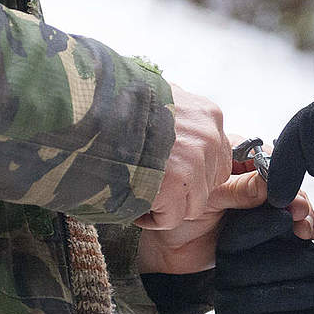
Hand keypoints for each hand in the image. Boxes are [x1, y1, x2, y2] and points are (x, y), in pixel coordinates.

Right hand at [136, 83, 232, 229]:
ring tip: (143, 194)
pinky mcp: (176, 185)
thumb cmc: (122, 103)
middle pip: (210, 184)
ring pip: (194, 205)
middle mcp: (208, 137)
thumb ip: (177, 112)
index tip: (170, 172)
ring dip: (168, 206)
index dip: (195, 171)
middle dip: (184, 190)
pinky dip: (152, 218)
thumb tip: (178, 119)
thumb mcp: (159, 95)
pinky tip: (136, 206)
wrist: (95, 111)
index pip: (219, 157)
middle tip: (155, 185)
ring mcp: (195, 162)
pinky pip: (172, 218)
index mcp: (207, 115)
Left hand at [137, 170, 313, 273]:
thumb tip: (268, 181)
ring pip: (292, 202)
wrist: (170, 253)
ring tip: (306, 228)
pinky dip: (305, 226)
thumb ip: (238, 190)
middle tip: (299, 213)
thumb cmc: (181, 217)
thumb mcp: (209, 198)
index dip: (283, 175)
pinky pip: (290, 223)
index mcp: (237, 160)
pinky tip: (310, 234)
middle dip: (297, 197)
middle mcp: (253, 179)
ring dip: (305, 213)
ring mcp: (261, 203)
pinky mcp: (265, 225)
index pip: (270, 160)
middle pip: (286, 182)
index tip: (289, 193)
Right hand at [212, 205, 313, 313]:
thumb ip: (288, 224)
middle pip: (272, 264)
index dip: (268, 223)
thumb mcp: (278, 245)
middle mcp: (222, 277)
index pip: (242, 231)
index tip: (295, 223)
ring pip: (282, 296)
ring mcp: (229, 309)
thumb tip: (303, 208)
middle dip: (308, 262)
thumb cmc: (274, 275)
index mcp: (227, 248)